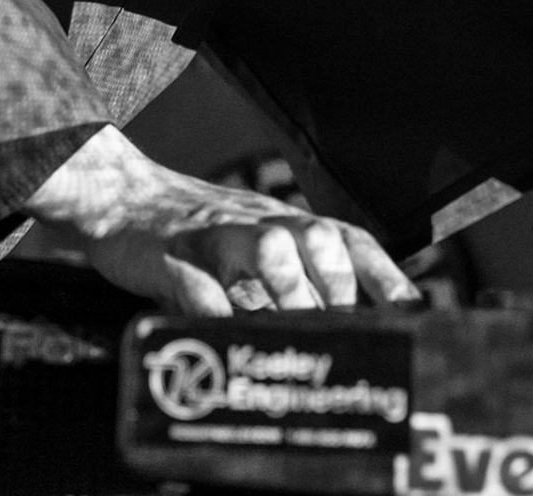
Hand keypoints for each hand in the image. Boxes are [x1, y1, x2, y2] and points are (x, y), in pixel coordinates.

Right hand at [23, 125, 419, 314]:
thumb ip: (293, 285)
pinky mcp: (169, 256)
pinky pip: (197, 282)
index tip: (414, 314)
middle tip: (339, 334)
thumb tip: (348, 338)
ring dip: (287, 292)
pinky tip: (225, 337)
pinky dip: (215, 311)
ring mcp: (214, 237)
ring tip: (290, 334)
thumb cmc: (195, 236)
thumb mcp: (252, 247)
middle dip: (337, 288)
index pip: (349, 241)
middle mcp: (257, 223)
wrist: (118, 195)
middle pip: (316, 240)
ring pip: (266, 249)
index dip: (385, 277)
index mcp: (283, 223)